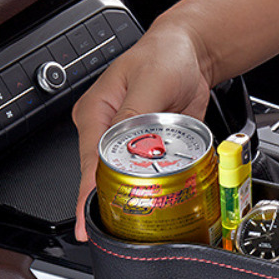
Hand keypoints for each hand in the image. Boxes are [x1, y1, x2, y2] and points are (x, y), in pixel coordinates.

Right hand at [72, 14, 212, 240]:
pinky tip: (164, 195)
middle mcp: (108, 130)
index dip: (88, 193)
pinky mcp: (151, 147)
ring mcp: (130, 141)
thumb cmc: (165, 56)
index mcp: (96, 113)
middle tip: (121, 224)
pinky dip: (156, 185)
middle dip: (112, 200)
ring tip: (144, 213)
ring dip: (136, 194)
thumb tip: (127, 142)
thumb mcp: (151, 80)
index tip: (85, 219)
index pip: (90, 161)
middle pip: (105, 175)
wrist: (192, 54)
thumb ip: (137, 113)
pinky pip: (151, 172)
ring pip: (128, 177)